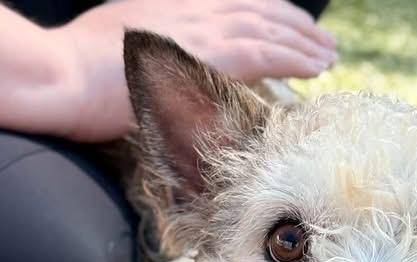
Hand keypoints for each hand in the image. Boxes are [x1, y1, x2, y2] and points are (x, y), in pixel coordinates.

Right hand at [53, 0, 335, 140]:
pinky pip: (262, 52)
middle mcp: (192, 11)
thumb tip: (173, 75)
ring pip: (267, 30)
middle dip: (294, 27)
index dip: (269, 18)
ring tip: (329, 56)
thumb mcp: (122, 49)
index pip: (236, 8)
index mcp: (175, 9)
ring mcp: (200, 30)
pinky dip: (293, 57)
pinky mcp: (205, 54)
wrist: (64, 75)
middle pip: (258, 12)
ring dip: (303, 43)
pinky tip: (315, 67)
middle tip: (324, 44)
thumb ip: (156, 57)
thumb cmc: (80, 72)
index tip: (293, 31)